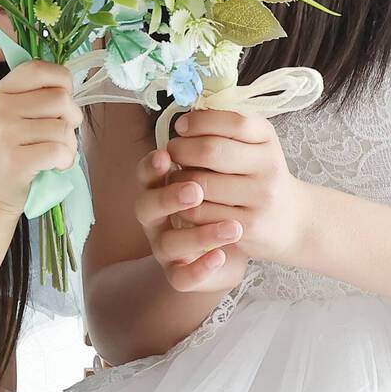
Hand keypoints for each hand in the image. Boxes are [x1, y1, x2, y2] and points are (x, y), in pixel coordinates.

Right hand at [0, 61, 81, 219]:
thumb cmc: (16, 149)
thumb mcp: (17, 114)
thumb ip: (39, 94)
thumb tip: (74, 81)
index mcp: (2, 90)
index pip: (40, 68)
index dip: (62, 81)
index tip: (61, 100)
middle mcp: (0, 108)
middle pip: (61, 98)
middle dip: (72, 117)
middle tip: (59, 134)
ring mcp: (5, 134)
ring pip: (64, 127)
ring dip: (70, 144)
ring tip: (55, 153)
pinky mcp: (16, 160)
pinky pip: (59, 150)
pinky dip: (66, 160)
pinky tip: (54, 166)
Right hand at [135, 146, 248, 292]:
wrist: (245, 234)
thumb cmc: (227, 193)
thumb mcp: (220, 166)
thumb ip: (210, 144)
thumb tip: (205, 113)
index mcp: (159, 185)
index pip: (145, 173)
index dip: (151, 166)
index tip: (166, 155)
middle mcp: (156, 217)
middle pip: (146, 206)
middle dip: (169, 197)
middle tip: (195, 189)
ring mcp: (165, 247)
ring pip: (168, 244)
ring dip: (198, 234)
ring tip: (231, 226)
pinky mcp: (181, 274)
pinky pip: (183, 277)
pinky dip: (201, 268)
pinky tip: (222, 257)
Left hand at [165, 109, 306, 265]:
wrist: (289, 218)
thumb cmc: (259, 174)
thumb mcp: (254, 144)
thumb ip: (225, 128)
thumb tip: (186, 120)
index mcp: (267, 137)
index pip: (231, 121)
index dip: (198, 121)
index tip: (181, 126)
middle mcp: (268, 165)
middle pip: (210, 151)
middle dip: (181, 149)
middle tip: (172, 152)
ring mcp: (260, 197)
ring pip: (200, 183)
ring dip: (178, 178)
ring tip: (178, 176)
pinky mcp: (248, 226)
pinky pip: (201, 213)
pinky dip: (185, 205)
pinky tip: (187, 200)